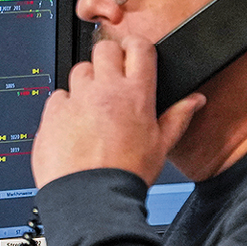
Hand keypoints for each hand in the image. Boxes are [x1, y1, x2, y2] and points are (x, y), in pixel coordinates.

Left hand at [32, 36, 204, 187]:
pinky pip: (57, 96)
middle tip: (110, 78)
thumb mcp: (161, 146)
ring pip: (78, 70)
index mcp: (135, 95)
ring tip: (91, 107)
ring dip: (85, 83)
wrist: (90, 198)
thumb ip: (178, 117)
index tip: (133, 54)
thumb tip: (195, 100)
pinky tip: (72, 125)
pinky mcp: (52, 113)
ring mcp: (76, 100)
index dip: (136, 47)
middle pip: (103, 49)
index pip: (139, 48)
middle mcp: (104, 91)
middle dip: (108, 58)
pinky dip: (63, 106)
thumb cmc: (125, 175)